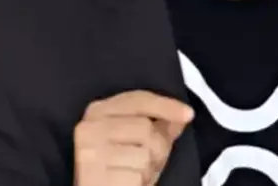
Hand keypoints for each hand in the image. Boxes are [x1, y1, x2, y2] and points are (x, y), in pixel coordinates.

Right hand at [74, 90, 193, 185]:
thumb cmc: (118, 170)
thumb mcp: (139, 143)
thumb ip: (159, 127)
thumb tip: (183, 114)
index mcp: (98, 111)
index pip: (138, 100)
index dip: (166, 105)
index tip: (188, 114)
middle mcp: (89, 128)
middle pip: (145, 128)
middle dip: (158, 149)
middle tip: (148, 164)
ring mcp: (89, 152)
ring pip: (144, 155)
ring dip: (148, 170)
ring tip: (134, 175)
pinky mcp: (94, 176)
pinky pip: (136, 177)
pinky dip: (139, 184)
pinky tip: (126, 184)